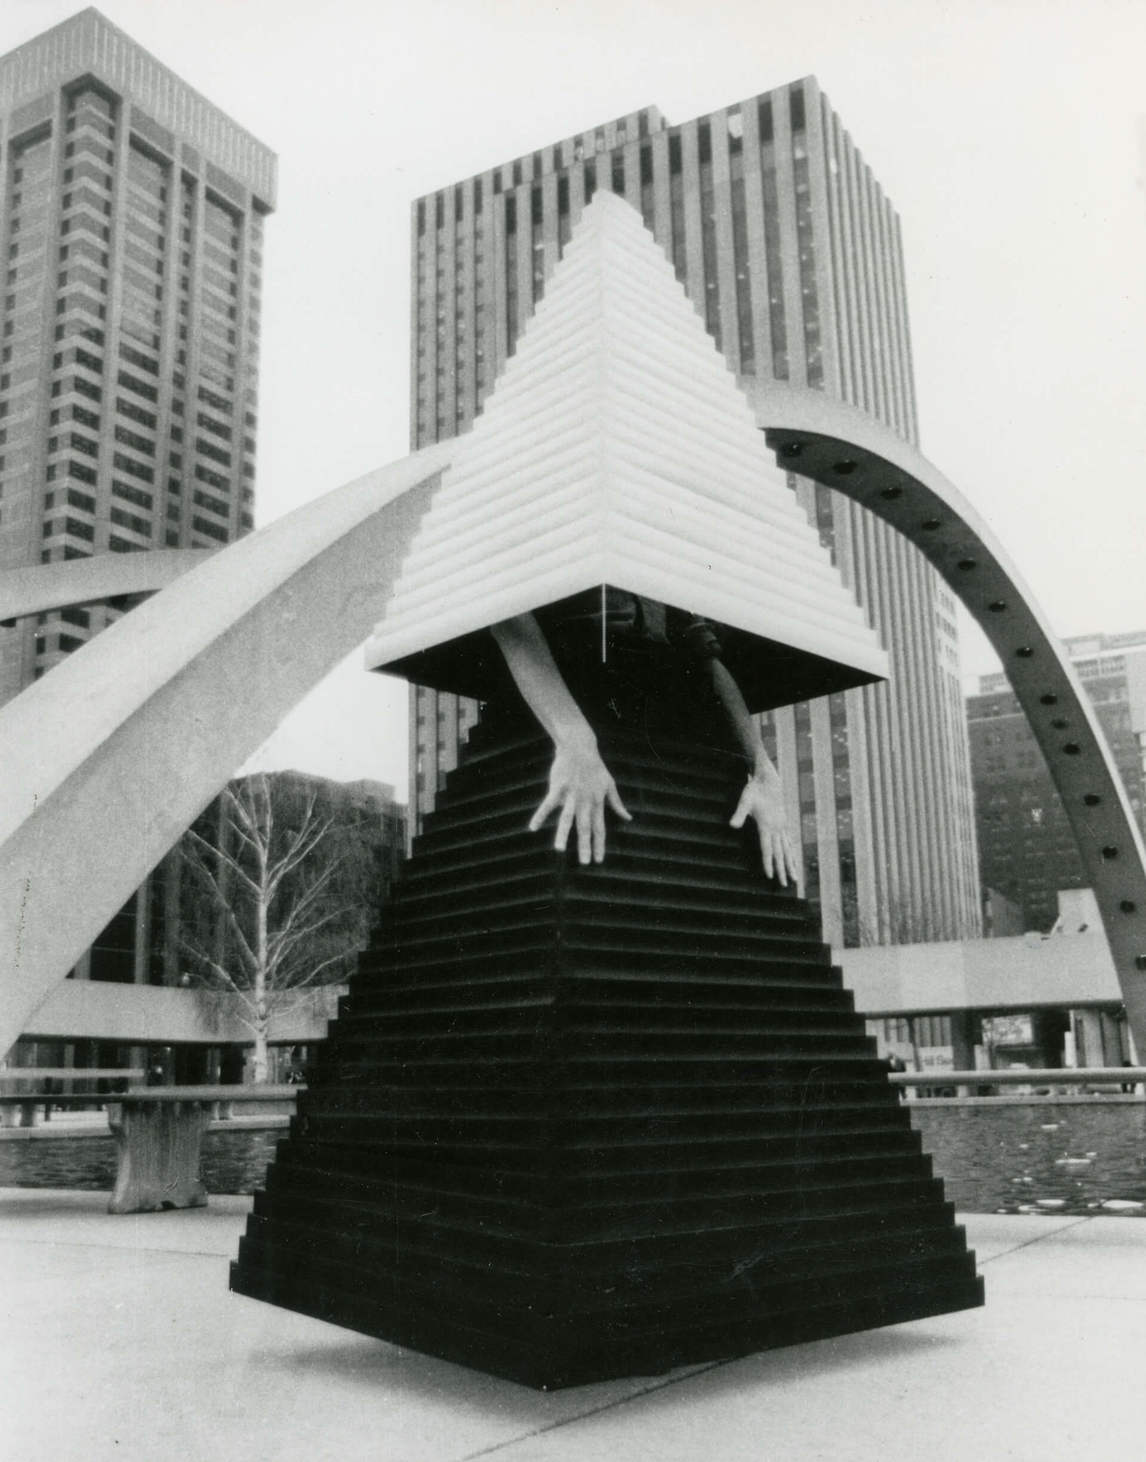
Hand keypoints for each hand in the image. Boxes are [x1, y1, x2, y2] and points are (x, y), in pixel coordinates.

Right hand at [531, 734, 630, 863]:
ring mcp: (571, 795)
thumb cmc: (595, 767)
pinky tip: (533, 828)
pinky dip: (541, 815)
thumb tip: (628, 818)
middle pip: (585, 827)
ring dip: (563, 834)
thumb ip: (617, 804)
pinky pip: (548, 804)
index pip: (600, 828)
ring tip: (559, 850)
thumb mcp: (610, 785)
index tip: (598, 861)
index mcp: (597, 803)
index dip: (599, 845)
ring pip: (567, 818)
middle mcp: (585, 802)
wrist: (580, 747)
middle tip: (584, 863)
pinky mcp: (558, 788)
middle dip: (585, 846)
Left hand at [730, 772, 798, 885]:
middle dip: (782, 870)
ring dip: (790, 865)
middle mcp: (777, 828)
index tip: (771, 877)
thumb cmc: (755, 789)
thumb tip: (732, 825)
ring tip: (794, 879)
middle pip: (780, 854)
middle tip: (786, 885)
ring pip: (787, 850)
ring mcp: (782, 826)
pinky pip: (788, 842)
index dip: (768, 863)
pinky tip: (793, 860)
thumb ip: (739, 814)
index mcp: (767, 826)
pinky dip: (791, 853)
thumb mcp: (744, 800)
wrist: (770, 779)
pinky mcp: (783, 823)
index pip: (767, 849)